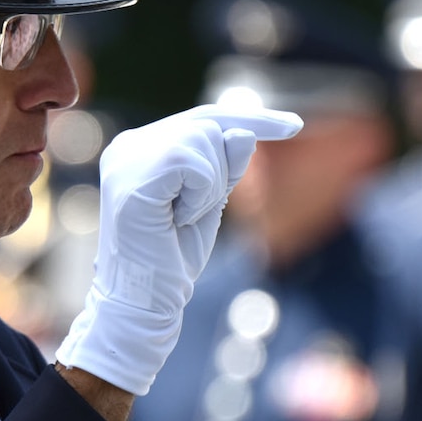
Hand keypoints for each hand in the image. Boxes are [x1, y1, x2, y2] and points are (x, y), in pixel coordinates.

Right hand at [56, 105, 300, 394]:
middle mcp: (127, 146)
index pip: (204, 117)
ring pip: (203, 140)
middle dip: (222, 170)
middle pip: (207, 124)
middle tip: (189, 215)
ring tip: (178, 219)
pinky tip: (175, 220)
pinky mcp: (131, 178)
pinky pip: (193, 165)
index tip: (295, 126)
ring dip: (209, 187)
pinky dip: (199, 196)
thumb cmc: (171, 259)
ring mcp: (125, 159)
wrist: (143, 304)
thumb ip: (224, 167)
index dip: (252, 118)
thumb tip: (242, 133)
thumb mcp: (208, 203)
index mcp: (139, 148)